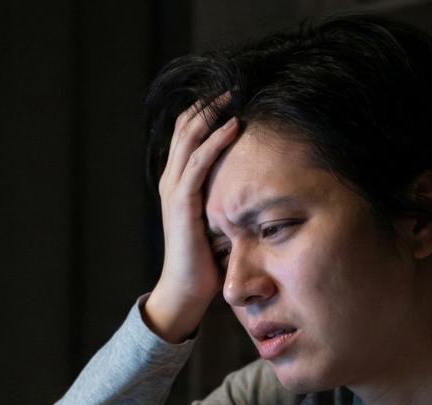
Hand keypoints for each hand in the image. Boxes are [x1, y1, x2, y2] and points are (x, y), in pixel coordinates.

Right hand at [144, 95, 239, 342]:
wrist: (185, 291)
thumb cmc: (205, 260)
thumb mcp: (218, 220)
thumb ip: (229, 200)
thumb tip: (259, 188)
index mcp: (178, 182)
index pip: (187, 135)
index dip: (205, 112)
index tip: (230, 95)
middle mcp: (172, 180)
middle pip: (186, 127)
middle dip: (209, 104)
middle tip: (234, 85)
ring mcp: (174, 190)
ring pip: (190, 138)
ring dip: (212, 114)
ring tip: (233, 94)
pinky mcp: (182, 202)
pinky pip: (198, 163)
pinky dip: (215, 141)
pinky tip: (233, 126)